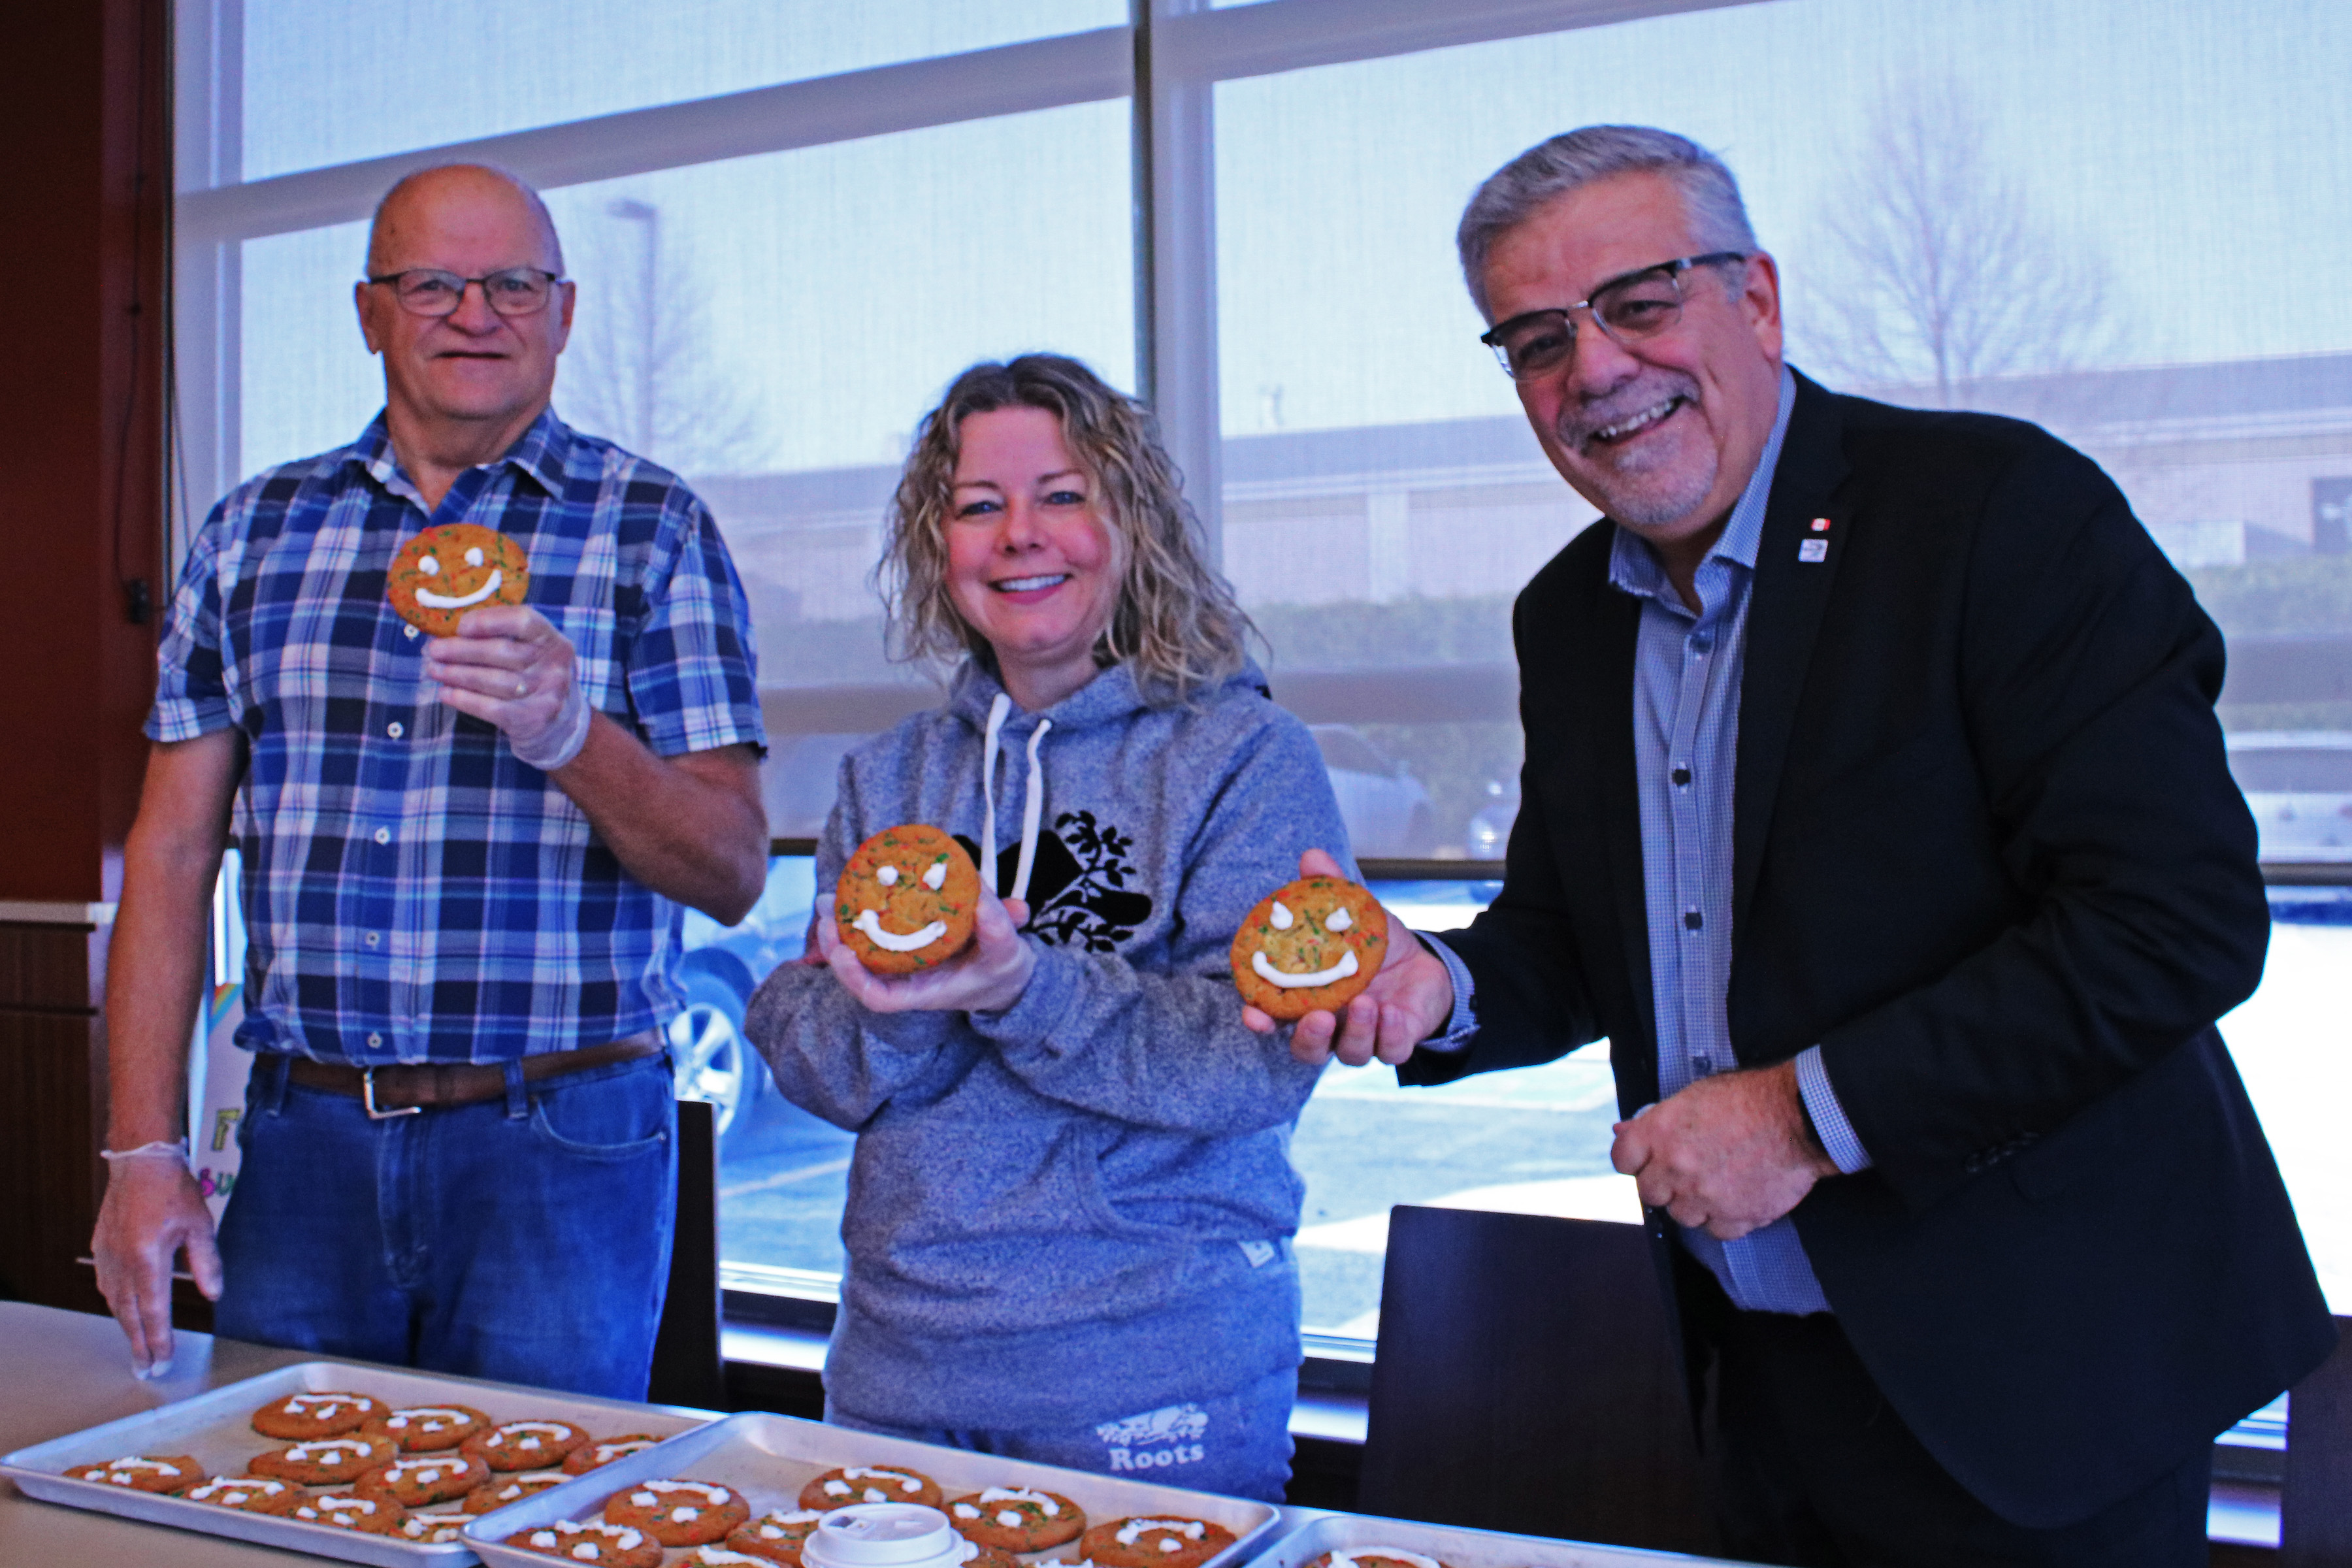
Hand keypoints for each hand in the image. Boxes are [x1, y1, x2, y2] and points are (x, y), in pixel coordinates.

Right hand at [90, 1156, 222, 1376]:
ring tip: (137, 1347)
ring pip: (115, 1302)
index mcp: (148, 1259)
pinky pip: (106, 1284)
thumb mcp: (200, 1225)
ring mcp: (107, 1256)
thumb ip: (206, 1263)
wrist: (140, 1162)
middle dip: (139, 1345)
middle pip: (130, 1315)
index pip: (154, 1311)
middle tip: (146, 1371)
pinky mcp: (101, 1247)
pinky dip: (116, 1303)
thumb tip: (214, 1295)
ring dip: (126, 1327)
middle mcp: (122, 1263)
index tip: (163, 1362)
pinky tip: (123, 1311)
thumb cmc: (174, 1191)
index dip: (159, 1339)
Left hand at [422, 604, 590, 769]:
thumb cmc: (535, 678)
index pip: (523, 621)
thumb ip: (505, 638)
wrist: (562, 725)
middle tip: (433, 650)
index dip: (488, 621)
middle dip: (461, 650)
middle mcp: (555, 666)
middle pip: (502, 652)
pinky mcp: (533, 720)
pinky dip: (464, 699)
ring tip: (434, 670)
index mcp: (554, 641)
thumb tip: (452, 631)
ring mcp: (547, 695)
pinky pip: (491, 708)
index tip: (460, 626)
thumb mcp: (534, 653)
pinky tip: (446, 693)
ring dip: (457, 674)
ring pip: (493, 681)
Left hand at [820, 885, 1035, 1014]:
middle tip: (826, 908)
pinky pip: (880, 927)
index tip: (841, 952)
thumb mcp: (1007, 954)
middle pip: (859, 968)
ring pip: (863, 946)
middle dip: (835, 941)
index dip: (854, 978)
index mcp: (923, 990)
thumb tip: (982, 902)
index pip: (878, 997)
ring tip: (828, 897)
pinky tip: (860, 884)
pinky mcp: (909, 939)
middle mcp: (907, 978)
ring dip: (842, 922)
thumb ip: (998, 931)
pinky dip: (867, 908)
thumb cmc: (1002, 971)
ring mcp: (905, 959)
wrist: (1007, 974)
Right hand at [1242, 849, 1455, 1067]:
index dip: (1260, 1019)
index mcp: (1309, 998)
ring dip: (1355, 1033)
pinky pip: (1389, 1051)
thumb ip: (1331, 890)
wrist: (1425, 964)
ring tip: (1366, 1003)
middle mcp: (1331, 1025)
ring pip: (1349, 1054)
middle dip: (1308, 1038)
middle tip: (1317, 1017)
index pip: (1275, 1017)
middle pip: (1307, 1049)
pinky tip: (1392, 1013)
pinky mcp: (1396, 1042)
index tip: (1253, 1014)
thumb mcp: (1356, 914)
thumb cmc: (1376, 945)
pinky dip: (1388, 1035)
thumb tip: (1311, 857)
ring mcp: (1363, 1037)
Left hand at [1610, 1060, 1837, 1239]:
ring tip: (1717, 1181)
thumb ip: (1655, 1119)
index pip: (1622, 1159)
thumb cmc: (1750, 1098)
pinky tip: (1736, 1196)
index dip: (1635, 1159)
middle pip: (1650, 1193)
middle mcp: (1676, 1168)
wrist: (1800, 1118)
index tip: (1647, 1159)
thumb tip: (1622, 1130)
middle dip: (1664, 1183)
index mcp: (1660, 1133)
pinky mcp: (1735, 1217)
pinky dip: (1724, 1218)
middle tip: (1687, 1170)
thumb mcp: (1695, 1095)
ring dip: (1694, 1203)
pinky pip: (1715, 1231)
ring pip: (1681, 1216)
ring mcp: (1704, 1196)